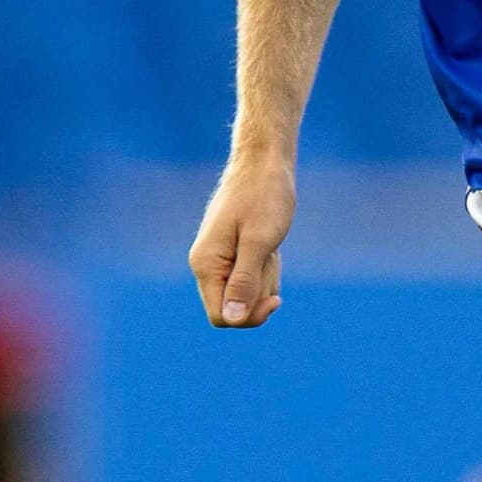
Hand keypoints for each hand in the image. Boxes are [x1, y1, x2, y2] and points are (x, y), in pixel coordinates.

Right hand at [189, 149, 297, 326]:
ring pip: (246, 296)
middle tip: (269, 257)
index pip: (220, 316)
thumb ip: (244, 282)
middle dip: (259, 293)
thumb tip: (231, 318)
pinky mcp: (232, 255)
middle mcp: (206, 265)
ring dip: (266, 278)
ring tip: (269, 246)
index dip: (248, 316)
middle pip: (234, 309)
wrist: (265, 162)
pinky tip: (271, 246)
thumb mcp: (259, 242)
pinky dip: (267, 269)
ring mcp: (218, 260)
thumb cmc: (264, 196)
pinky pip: (252, 280)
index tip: (275, 299)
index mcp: (205, 264)